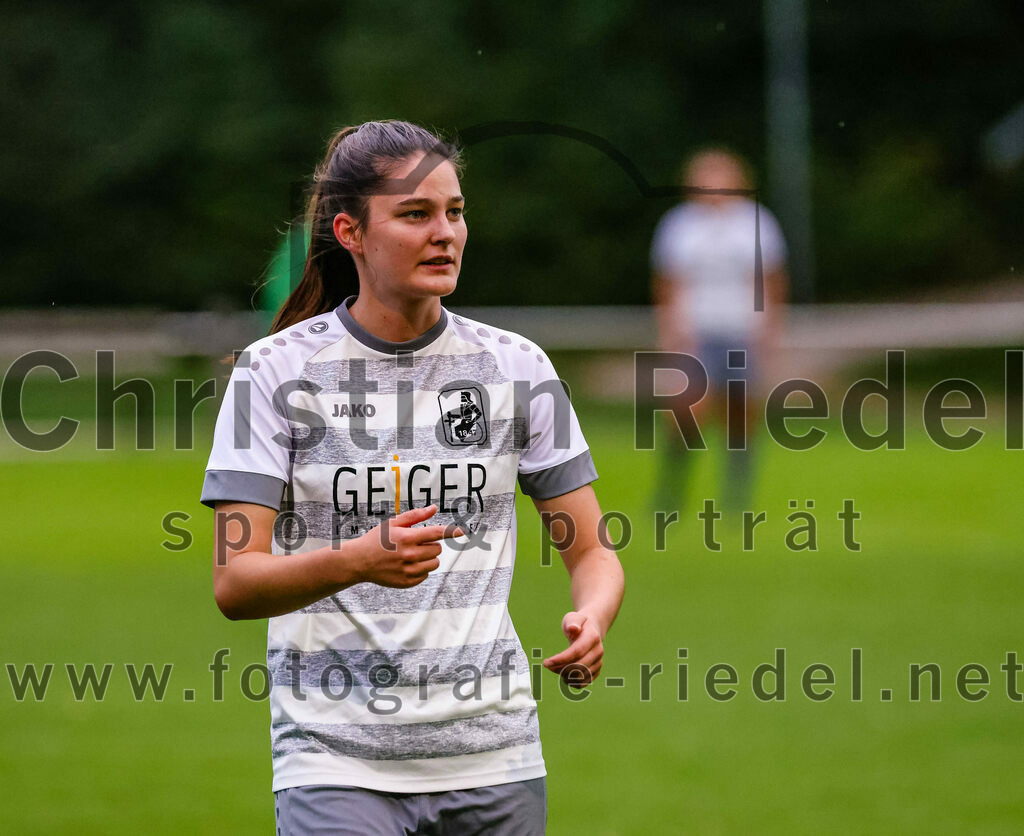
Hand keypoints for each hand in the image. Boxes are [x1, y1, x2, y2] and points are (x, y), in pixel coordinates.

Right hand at [347, 505, 462, 588]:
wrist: (359, 561)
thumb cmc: (377, 539)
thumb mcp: (393, 523)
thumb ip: (415, 516)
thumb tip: (434, 508)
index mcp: (407, 537)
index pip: (436, 533)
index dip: (451, 532)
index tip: (463, 531)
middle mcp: (409, 555)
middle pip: (437, 549)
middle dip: (430, 545)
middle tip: (415, 544)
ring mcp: (408, 570)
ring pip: (434, 563)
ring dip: (427, 558)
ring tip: (411, 555)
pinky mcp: (407, 582)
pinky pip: (426, 575)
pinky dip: (420, 570)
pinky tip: (406, 565)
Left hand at [542, 611, 604, 687]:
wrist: (591, 629)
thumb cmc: (579, 623)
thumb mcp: (574, 617)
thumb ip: (573, 622)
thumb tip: (573, 628)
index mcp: (592, 637)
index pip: (577, 652)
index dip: (561, 659)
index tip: (546, 663)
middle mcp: (598, 651)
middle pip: (579, 666)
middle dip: (560, 668)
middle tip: (548, 665)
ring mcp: (598, 662)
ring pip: (581, 677)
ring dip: (565, 676)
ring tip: (555, 669)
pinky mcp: (596, 671)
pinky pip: (584, 682)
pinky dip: (572, 682)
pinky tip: (563, 676)